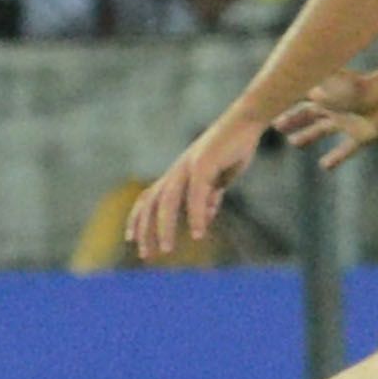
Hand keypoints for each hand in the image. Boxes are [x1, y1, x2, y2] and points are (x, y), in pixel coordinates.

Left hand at [125, 110, 262, 264]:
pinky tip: (198, 233)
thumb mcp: (218, 180)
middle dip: (145, 229)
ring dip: (165, 227)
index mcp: (177, 175)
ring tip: (166, 249)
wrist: (245, 123)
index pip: (149, 198)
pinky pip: (196, 194)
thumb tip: (203, 221)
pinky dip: (195, 215)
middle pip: (152, 203)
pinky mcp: (204, 163)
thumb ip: (208, 199)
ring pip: (167, 201)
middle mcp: (177, 171)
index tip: (131, 239)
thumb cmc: (231, 149)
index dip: (138, 218)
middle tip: (145, 255)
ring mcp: (188, 167)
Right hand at [268, 67, 377, 169]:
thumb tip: (297, 92)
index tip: (269, 114)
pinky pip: (346, 150)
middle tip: (277, 126)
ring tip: (294, 143)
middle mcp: (335, 109)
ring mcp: (347, 123)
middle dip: (293, 120)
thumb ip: (314, 89)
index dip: (286, 107)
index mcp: (326, 96)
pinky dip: (336, 158)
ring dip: (308, 136)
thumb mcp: (331, 87)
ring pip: (322, 131)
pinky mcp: (361, 137)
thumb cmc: (359, 89)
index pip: (301, 102)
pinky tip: (324, 167)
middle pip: (309, 115)